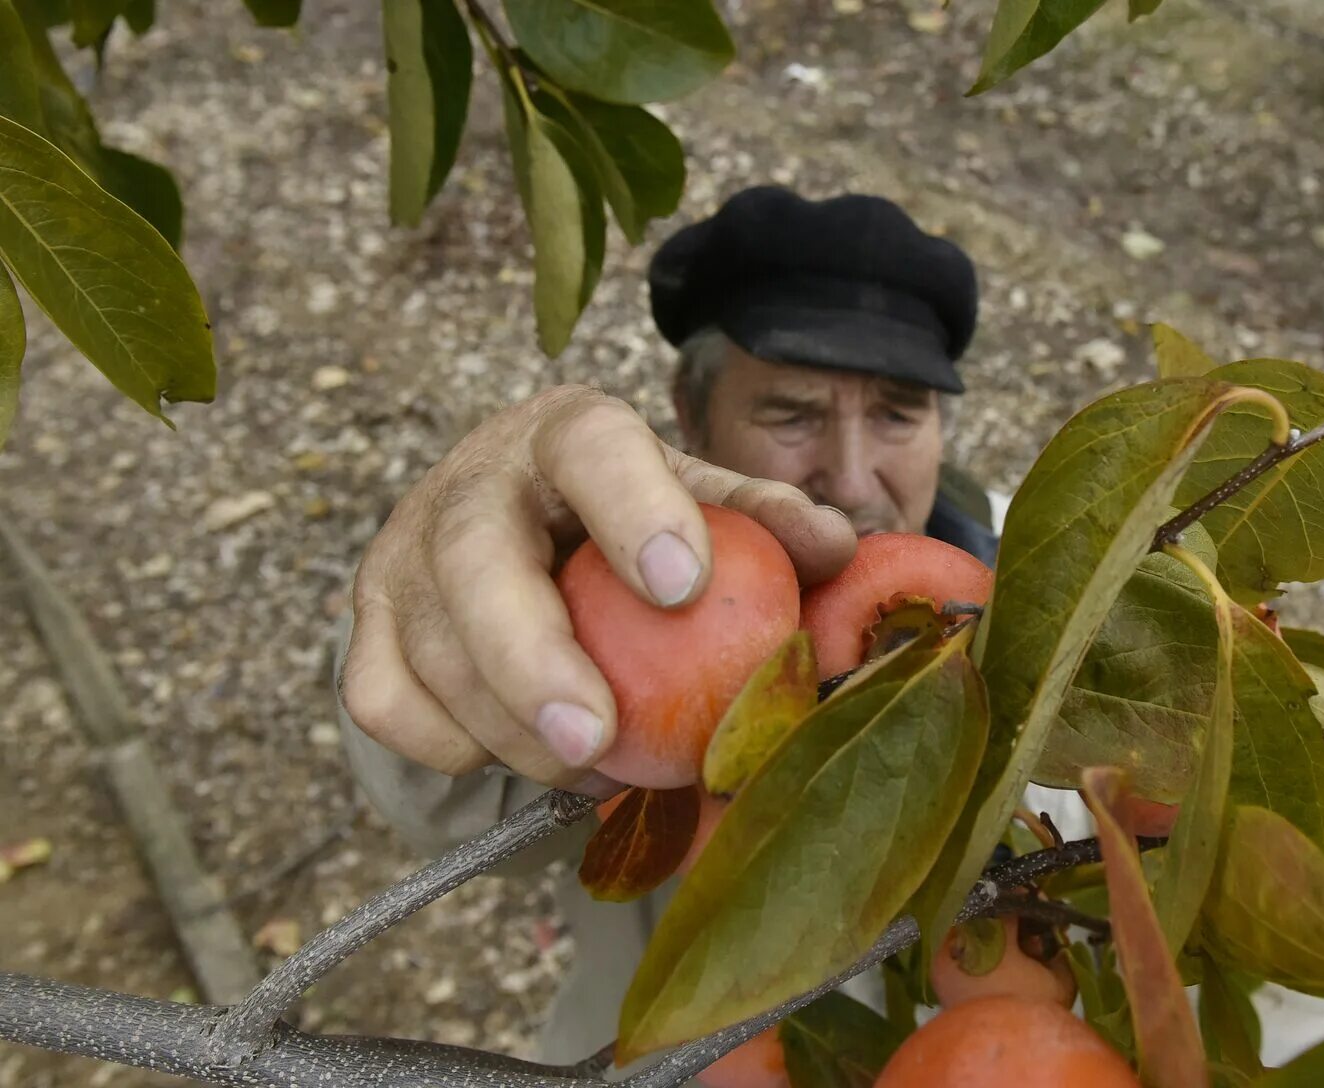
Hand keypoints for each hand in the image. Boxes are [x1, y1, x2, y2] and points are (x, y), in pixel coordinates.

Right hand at [339, 386, 856, 792]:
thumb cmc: (632, 527)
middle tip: (594, 740)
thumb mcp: (700, 509)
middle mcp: (473, 480)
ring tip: (594, 770)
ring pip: (432, 651)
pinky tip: (519, 760)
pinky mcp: (367, 622)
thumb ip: (766, 524)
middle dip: (532, 658)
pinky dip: (450, 746)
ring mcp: (405, 551)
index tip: (686, 588)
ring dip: (510, 732)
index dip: (635, 512)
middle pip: (476, 562)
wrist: (521, 537)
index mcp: (571, 434)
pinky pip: (384, 702)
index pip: (595, 450)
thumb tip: (841, 548)